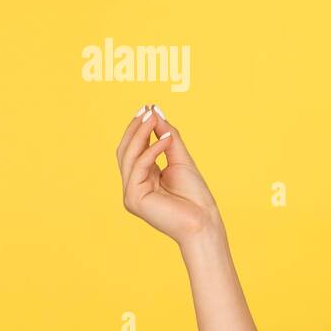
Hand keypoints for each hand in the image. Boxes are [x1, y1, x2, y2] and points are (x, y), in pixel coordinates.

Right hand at [116, 104, 221, 242]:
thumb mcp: (180, 159)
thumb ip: (167, 137)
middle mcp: (133, 185)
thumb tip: (155, 112)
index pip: (134, 149)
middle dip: (136, 128)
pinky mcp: (133, 198)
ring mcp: (130, 193)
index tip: (148, 108)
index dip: (139, 128)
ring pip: (129, 156)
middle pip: (126, 150)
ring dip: (142, 134)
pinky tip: (166, 140)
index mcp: (142, 178)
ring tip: (154, 118)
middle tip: (146, 109)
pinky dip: (152, 151)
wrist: (204, 222)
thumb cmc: (195, 196)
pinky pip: (139, 167)